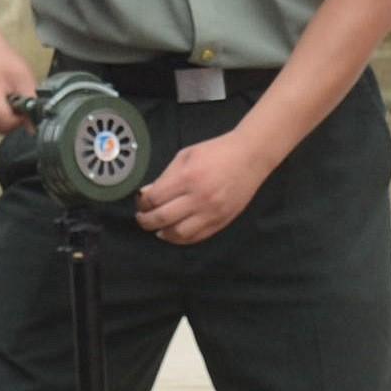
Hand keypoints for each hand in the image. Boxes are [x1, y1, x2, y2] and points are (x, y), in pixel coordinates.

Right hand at [0, 33, 38, 135]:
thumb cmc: (2, 59)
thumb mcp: (22, 77)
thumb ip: (29, 103)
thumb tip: (34, 129)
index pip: (5, 122)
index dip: (19, 118)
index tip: (24, 106)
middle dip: (10, 120)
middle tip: (15, 101)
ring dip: (1, 121)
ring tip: (4, 100)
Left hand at [136, 130, 270, 245]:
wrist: (249, 157)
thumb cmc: (216, 152)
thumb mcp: (186, 156)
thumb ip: (165, 176)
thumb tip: (146, 194)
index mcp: (187, 177)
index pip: (155, 199)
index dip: (142, 203)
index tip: (140, 202)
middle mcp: (198, 198)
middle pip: (162, 218)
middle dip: (146, 220)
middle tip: (142, 218)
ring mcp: (211, 212)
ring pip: (178, 233)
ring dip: (162, 233)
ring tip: (157, 228)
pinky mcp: (221, 221)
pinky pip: (196, 237)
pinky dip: (181, 238)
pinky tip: (173, 233)